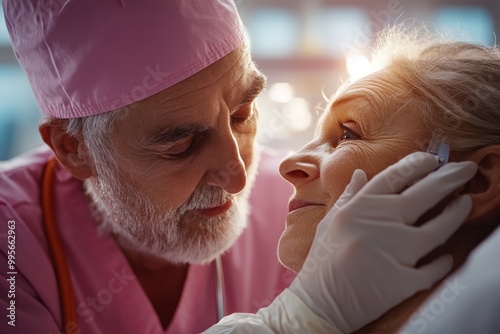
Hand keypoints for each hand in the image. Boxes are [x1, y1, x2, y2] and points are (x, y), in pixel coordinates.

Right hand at [289, 152, 476, 332]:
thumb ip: (349, 197)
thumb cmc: (322, 262)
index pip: (393, 177)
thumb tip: (360, 172)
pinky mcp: (401, 282)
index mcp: (358, 209)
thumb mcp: (330, 223)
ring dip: (455, 214)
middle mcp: (377, 225)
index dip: (417, 164)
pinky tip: (447, 256)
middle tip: (465, 169)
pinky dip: (443, 262)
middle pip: (422, 195)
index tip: (433, 159)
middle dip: (448, 178)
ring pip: (437, 229)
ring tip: (466, 203)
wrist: (317, 304)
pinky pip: (433, 268)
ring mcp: (391, 253)